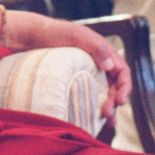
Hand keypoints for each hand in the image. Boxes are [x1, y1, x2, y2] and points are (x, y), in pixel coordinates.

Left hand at [2, 11, 131, 120]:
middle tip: (107, 114)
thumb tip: (110, 66)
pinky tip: (92, 118)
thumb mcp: (75, 35)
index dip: (125, 87)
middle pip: (114, 86)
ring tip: (105, 121)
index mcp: (102, 52)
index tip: (121, 101)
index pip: (122, 71)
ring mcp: (84, 73)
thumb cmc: (53, 33)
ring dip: (107, 107)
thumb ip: (95, 46)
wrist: (29, 36)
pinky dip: (92, 107)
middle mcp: (96, 64)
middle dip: (115, 102)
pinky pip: (87, 95)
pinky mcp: (73, 81)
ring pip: (103, 93)